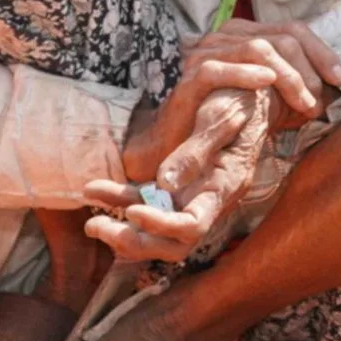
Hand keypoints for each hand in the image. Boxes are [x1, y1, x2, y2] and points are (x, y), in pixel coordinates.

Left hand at [84, 86, 269, 263]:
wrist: (250, 96)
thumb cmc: (240, 102)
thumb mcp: (222, 117)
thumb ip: (197, 150)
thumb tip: (165, 182)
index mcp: (225, 186)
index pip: (194, 225)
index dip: (162, 226)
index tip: (132, 212)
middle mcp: (208, 200)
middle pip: (174, 243)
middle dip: (135, 242)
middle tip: (98, 228)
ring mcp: (191, 196)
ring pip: (157, 231)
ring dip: (123, 231)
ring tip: (91, 223)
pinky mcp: (177, 185)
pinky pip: (146, 201)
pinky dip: (119, 200)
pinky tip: (93, 190)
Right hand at [118, 23, 340, 186]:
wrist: (177, 142)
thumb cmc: (225, 117)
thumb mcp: (266, 96)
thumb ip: (292, 84)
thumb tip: (333, 84)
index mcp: (246, 33)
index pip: (292, 29)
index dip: (321, 52)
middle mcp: (226, 35)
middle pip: (281, 37)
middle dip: (308, 70)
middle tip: (318, 101)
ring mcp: (206, 52)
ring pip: (257, 48)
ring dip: (289, 77)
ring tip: (304, 103)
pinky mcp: (189, 77)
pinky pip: (219, 68)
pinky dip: (246, 74)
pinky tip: (267, 83)